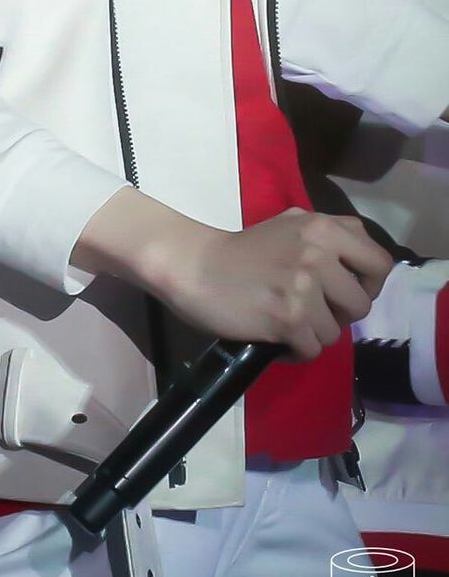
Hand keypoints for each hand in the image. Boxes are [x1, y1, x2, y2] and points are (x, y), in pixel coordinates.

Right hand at [150, 207, 392, 359]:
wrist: (195, 267)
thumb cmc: (244, 250)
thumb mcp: (292, 225)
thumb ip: (331, 235)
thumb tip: (364, 262)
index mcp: (323, 228)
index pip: (380, 264)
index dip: (368, 284)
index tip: (345, 291)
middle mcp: (318, 254)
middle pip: (360, 305)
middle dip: (338, 314)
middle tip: (310, 309)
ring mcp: (303, 287)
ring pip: (334, 333)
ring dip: (312, 334)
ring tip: (286, 321)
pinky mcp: (287, 318)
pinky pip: (312, 350)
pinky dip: (294, 351)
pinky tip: (276, 336)